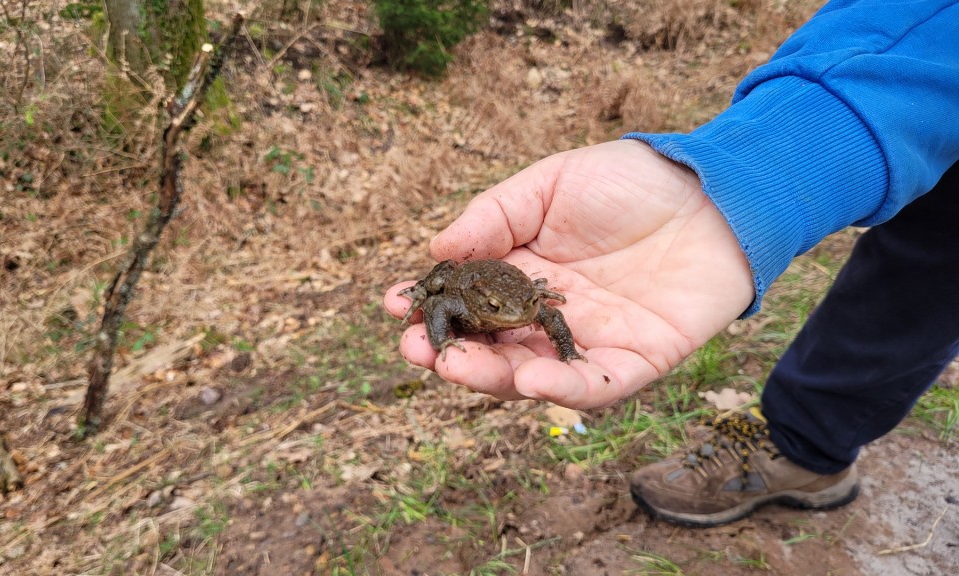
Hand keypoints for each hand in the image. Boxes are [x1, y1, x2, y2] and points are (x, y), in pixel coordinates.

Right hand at [384, 140, 753, 407]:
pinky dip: (565, 390)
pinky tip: (531, 380)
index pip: (468, 305)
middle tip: (417, 350)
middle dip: (452, 354)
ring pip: (534, 377)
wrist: (712, 189)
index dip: (433, 309)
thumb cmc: (629, 181)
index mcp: (523, 277)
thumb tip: (437, 248)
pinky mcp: (639, 360)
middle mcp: (549, 318)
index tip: (395, 306)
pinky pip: (598, 385)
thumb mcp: (548, 184)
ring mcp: (592, 341)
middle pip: (493, 350)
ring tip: (456, 367)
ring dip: (493, 378)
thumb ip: (495, 217)